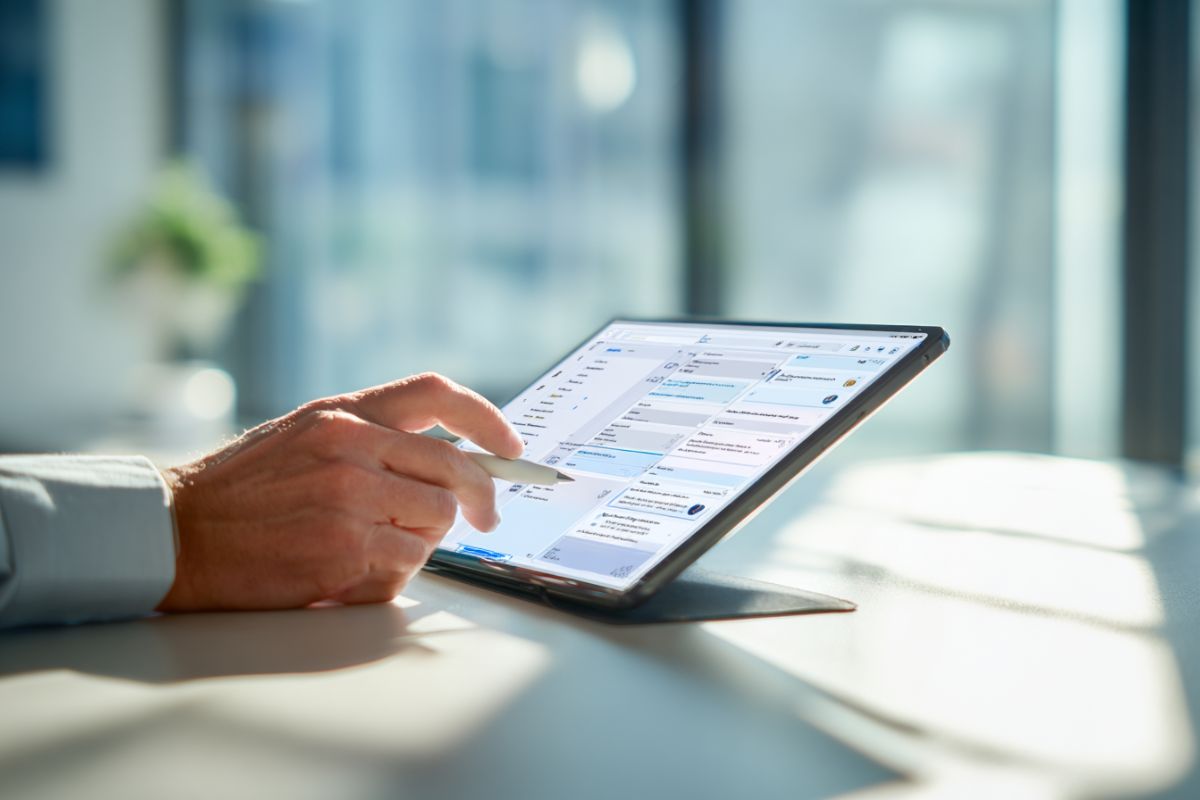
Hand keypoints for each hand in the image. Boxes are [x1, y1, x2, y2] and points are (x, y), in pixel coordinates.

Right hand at [156, 373, 522, 611]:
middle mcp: (350, 446)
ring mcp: (348, 498)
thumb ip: (369, 437)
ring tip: (375, 546)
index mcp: (342, 412)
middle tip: (486, 519)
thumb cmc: (242, 490)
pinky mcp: (343, 550)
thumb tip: (447, 458)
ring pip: (436, 522)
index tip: (510, 447)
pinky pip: (405, 566)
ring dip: (421, 540)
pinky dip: (389, 576)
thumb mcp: (303, 435)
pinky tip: (349, 572)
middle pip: (455, 469)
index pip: (436, 393)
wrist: (174, 534)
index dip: (487, 418)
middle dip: (480, 500)